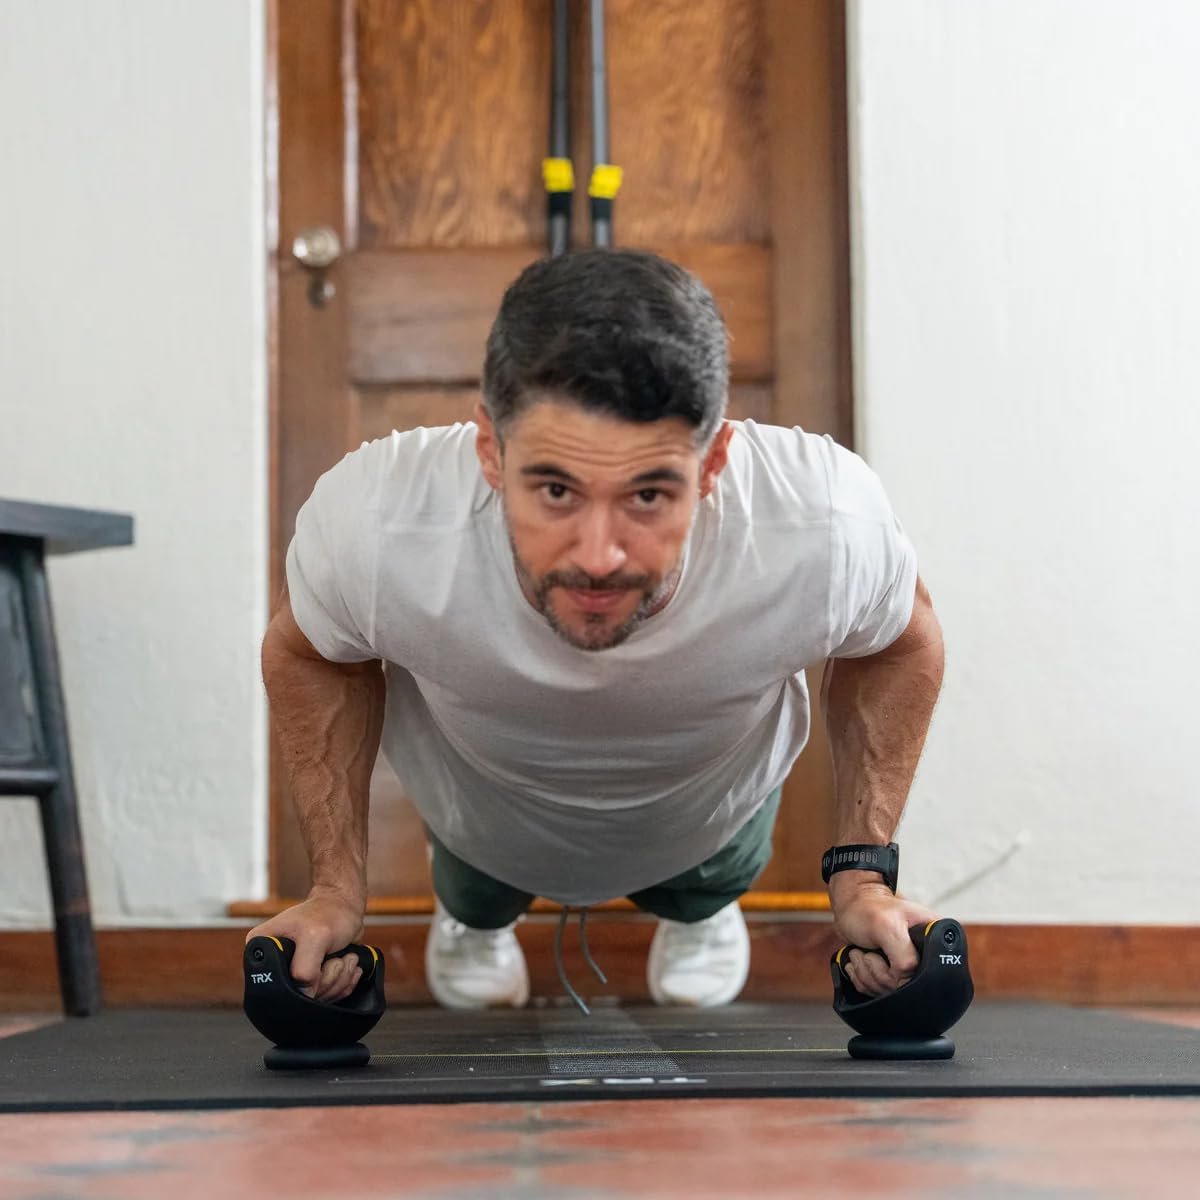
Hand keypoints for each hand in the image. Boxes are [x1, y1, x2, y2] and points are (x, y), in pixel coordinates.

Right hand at [245, 887, 366, 1002]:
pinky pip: (329, 997)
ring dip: (340, 978)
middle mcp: (272, 965)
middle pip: (302, 998)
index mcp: (262, 952)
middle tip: (335, 956)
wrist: (345, 907)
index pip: (279, 988)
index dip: (307, 981)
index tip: (320, 959)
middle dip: (328, 979)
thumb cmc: (329, 913)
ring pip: (318, 998)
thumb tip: (304, 995)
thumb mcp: (315, 937)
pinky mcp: (310, 980)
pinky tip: (345, 962)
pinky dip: (344, 981)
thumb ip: (305, 970)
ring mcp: (292, 974)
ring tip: (343, 957)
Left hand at [828, 870, 938, 996]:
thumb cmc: (869, 909)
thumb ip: (904, 957)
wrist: (851, 908)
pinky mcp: (891, 975)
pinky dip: (861, 977)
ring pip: (887, 992)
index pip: (928, 977)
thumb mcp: (889, 927)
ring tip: (862, 952)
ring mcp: (907, 968)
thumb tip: (908, 979)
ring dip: (865, 972)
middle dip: (878, 971)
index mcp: (935, 941)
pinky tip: (860, 959)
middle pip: (904, 989)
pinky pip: (875, 992)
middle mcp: (924, 957)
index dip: (901, 972)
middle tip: (869, 950)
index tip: (886, 954)